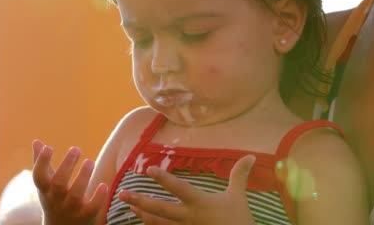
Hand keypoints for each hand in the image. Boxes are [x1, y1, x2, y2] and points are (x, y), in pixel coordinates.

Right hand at [32, 139, 108, 224]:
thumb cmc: (53, 200)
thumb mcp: (46, 185)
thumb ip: (41, 163)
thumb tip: (36, 141)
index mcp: (45, 190)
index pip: (39, 177)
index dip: (41, 162)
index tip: (49, 147)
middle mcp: (56, 200)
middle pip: (59, 184)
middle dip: (67, 166)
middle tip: (76, 149)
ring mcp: (71, 209)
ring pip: (76, 195)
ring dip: (83, 177)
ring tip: (89, 161)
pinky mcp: (86, 216)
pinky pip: (92, 207)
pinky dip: (98, 197)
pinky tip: (103, 185)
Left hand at [118, 155, 256, 224]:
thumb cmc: (238, 219)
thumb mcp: (238, 196)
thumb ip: (239, 175)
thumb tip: (251, 155)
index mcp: (199, 202)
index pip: (179, 188)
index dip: (164, 179)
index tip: (148, 169)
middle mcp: (188, 217)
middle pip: (159, 209)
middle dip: (139, 201)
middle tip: (122, 194)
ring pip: (157, 224)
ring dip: (142, 216)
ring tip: (130, 208)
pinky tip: (145, 224)